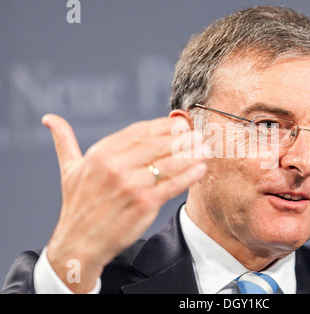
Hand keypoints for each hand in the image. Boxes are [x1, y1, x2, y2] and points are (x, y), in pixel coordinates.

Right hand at [42, 114, 206, 292]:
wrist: (78, 244)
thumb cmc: (77, 205)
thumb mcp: (69, 169)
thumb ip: (64, 141)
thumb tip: (49, 119)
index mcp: (100, 153)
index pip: (139, 131)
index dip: (164, 126)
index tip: (180, 123)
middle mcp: (115, 166)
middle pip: (158, 144)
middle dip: (182, 137)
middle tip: (199, 134)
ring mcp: (131, 185)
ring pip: (169, 162)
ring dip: (192, 154)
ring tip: (206, 149)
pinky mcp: (144, 204)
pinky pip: (173, 185)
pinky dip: (190, 175)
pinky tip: (201, 169)